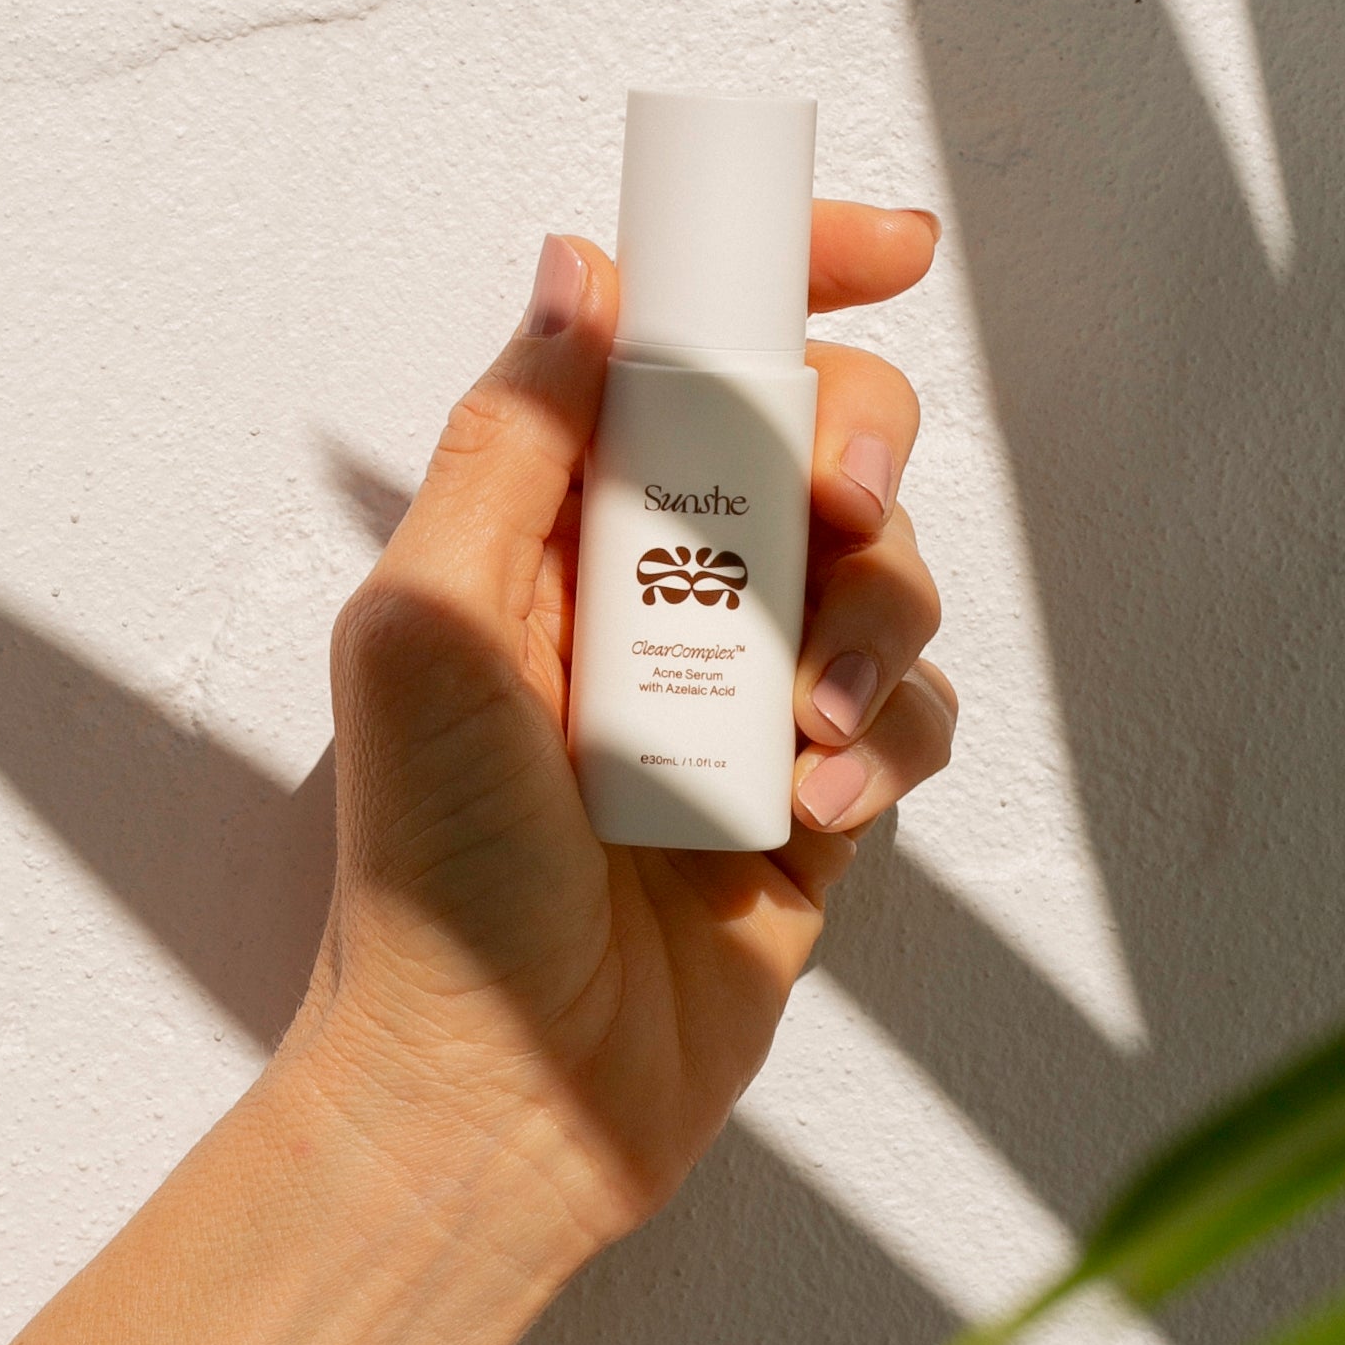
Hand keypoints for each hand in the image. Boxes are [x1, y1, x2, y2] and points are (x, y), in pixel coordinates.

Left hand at [288, 210, 955, 1263]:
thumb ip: (511, 443)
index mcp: (557, 522)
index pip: (685, 346)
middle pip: (819, 435)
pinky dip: (890, 741)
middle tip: (841, 511)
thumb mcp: (430, 626)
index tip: (893, 249)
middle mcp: (659, 586)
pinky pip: (915, 712)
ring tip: (804, 733)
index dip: (790, 272)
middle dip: (859, 445)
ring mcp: (747, 690)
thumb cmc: (432, 867)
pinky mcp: (817, 792)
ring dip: (874, 622)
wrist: (502, 1094)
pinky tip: (818, 811)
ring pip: (888, 569)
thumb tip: (581, 266)